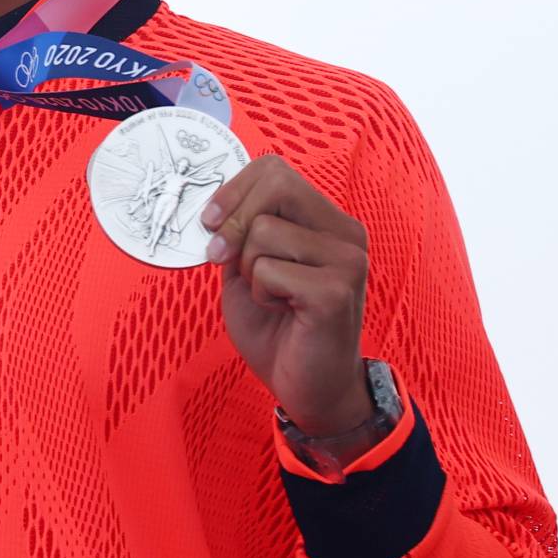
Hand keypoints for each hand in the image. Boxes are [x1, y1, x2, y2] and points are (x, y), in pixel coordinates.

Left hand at [199, 155, 370, 435]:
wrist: (307, 387)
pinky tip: (282, 311)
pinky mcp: (336, 291)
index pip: (275, 169)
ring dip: (248, 269)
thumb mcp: (246, 269)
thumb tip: (210, 207)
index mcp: (326, 221)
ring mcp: (347, 260)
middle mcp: (345, 233)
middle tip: (223, 258)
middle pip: (275, 185)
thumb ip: (236, 233)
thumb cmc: (278, 328)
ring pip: (264, 231)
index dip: (233, 189)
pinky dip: (260, 294)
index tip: (210, 221)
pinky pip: (268, 270)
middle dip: (234, 221)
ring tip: (271, 296)